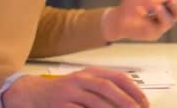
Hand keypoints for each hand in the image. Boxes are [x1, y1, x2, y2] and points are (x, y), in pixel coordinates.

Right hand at [2, 67, 148, 107]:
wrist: (31, 94)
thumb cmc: (62, 91)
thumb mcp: (85, 83)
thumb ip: (105, 87)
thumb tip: (130, 100)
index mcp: (91, 72)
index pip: (118, 77)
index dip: (134, 90)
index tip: (144, 103)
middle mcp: (81, 79)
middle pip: (108, 88)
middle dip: (125, 101)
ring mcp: (69, 92)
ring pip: (95, 102)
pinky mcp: (60, 105)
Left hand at [102, 0, 176, 41]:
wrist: (118, 16)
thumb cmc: (133, 2)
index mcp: (168, 5)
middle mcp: (167, 16)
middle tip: (173, 0)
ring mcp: (161, 26)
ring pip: (170, 22)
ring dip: (164, 13)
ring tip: (156, 6)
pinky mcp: (153, 34)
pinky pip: (158, 28)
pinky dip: (153, 19)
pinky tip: (144, 12)